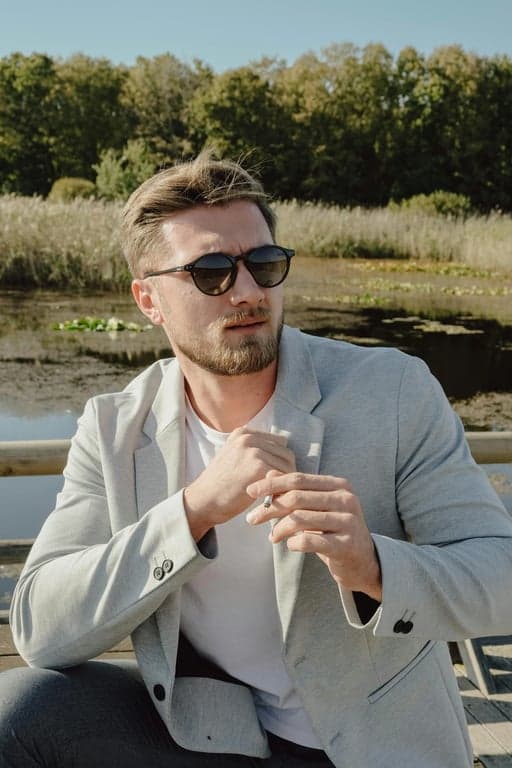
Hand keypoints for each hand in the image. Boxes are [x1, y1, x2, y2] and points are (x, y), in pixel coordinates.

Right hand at [183, 428, 294, 540]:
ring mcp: (253, 450)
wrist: (201, 502)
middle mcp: (248, 437)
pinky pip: (283, 478)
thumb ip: (254, 453)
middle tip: (279, 491)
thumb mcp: (234, 459)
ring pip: (288, 466)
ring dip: (286, 483)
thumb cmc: (219, 487)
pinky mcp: (258, 467)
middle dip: (285, 472)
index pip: (278, 443)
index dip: (279, 462)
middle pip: (286, 453)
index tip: (275, 479)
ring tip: (276, 496)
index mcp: (243, 433)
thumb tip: (286, 459)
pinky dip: (282, 491)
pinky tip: (274, 500)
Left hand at [246, 472, 381, 600]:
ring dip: (279, 528)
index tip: (250, 491)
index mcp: (339, 485)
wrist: (362, 561)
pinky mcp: (346, 545)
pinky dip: (293, 542)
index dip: (272, 484)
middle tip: (252, 519)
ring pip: (300, 519)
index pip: (298, 479)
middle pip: (297, 498)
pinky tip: (290, 545)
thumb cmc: (333, 531)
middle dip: (270, 508)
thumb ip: (295, 491)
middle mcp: (346, 499)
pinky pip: (309, 541)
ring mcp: (348, 522)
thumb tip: (269, 474)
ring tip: (272, 537)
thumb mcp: (316, 507)